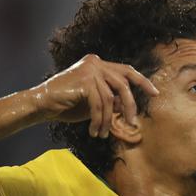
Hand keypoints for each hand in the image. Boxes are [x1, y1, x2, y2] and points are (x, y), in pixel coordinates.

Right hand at [29, 54, 159, 137]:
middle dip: (130, 105)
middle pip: (123, 84)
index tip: (155, 93)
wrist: (40, 105)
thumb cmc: (66, 104)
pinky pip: (99, 105)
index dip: (142, 82)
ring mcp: (90, 70)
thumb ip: (111, 100)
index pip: (126, 71)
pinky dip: (98, 120)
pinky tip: (94, 131)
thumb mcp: (94, 102)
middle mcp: (96, 62)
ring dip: (108, 119)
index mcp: (98, 63)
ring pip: (110, 99)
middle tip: (134, 122)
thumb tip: (128, 106)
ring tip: (103, 133)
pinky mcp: (84, 81)